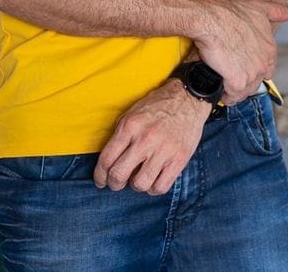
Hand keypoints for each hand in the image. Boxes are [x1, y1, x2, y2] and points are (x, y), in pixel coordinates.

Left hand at [93, 80, 208, 194]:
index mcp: (130, 126)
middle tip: (117, 183)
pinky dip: (153, 188)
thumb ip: (119, 135)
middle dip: (114, 184)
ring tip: (138, 178)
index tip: (101, 181)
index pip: (107, 159)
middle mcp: (145, 139)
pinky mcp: (179, 159)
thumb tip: (109, 160)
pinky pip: (161, 187)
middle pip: (119, 174)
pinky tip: (153, 180)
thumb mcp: (132, 113)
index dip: (100, 175)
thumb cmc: (157, 106)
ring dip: (135, 185)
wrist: (188, 99)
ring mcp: (164, 150)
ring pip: (140, 184)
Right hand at [192, 0, 287, 103]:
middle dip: (245, 80)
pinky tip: (220, 89)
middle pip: (256, 82)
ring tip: (224, 83)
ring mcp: (252, 74)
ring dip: (235, 90)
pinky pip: (232, 96)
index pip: (268, 69)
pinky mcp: (237, 82)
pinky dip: (225, 95)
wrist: (211, 19)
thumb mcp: (259, 8)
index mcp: (270, 49)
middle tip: (231, 75)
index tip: (244, 66)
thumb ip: (279, 12)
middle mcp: (264, 63)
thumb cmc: (231, 12)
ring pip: (245, 90)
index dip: (255, 69)